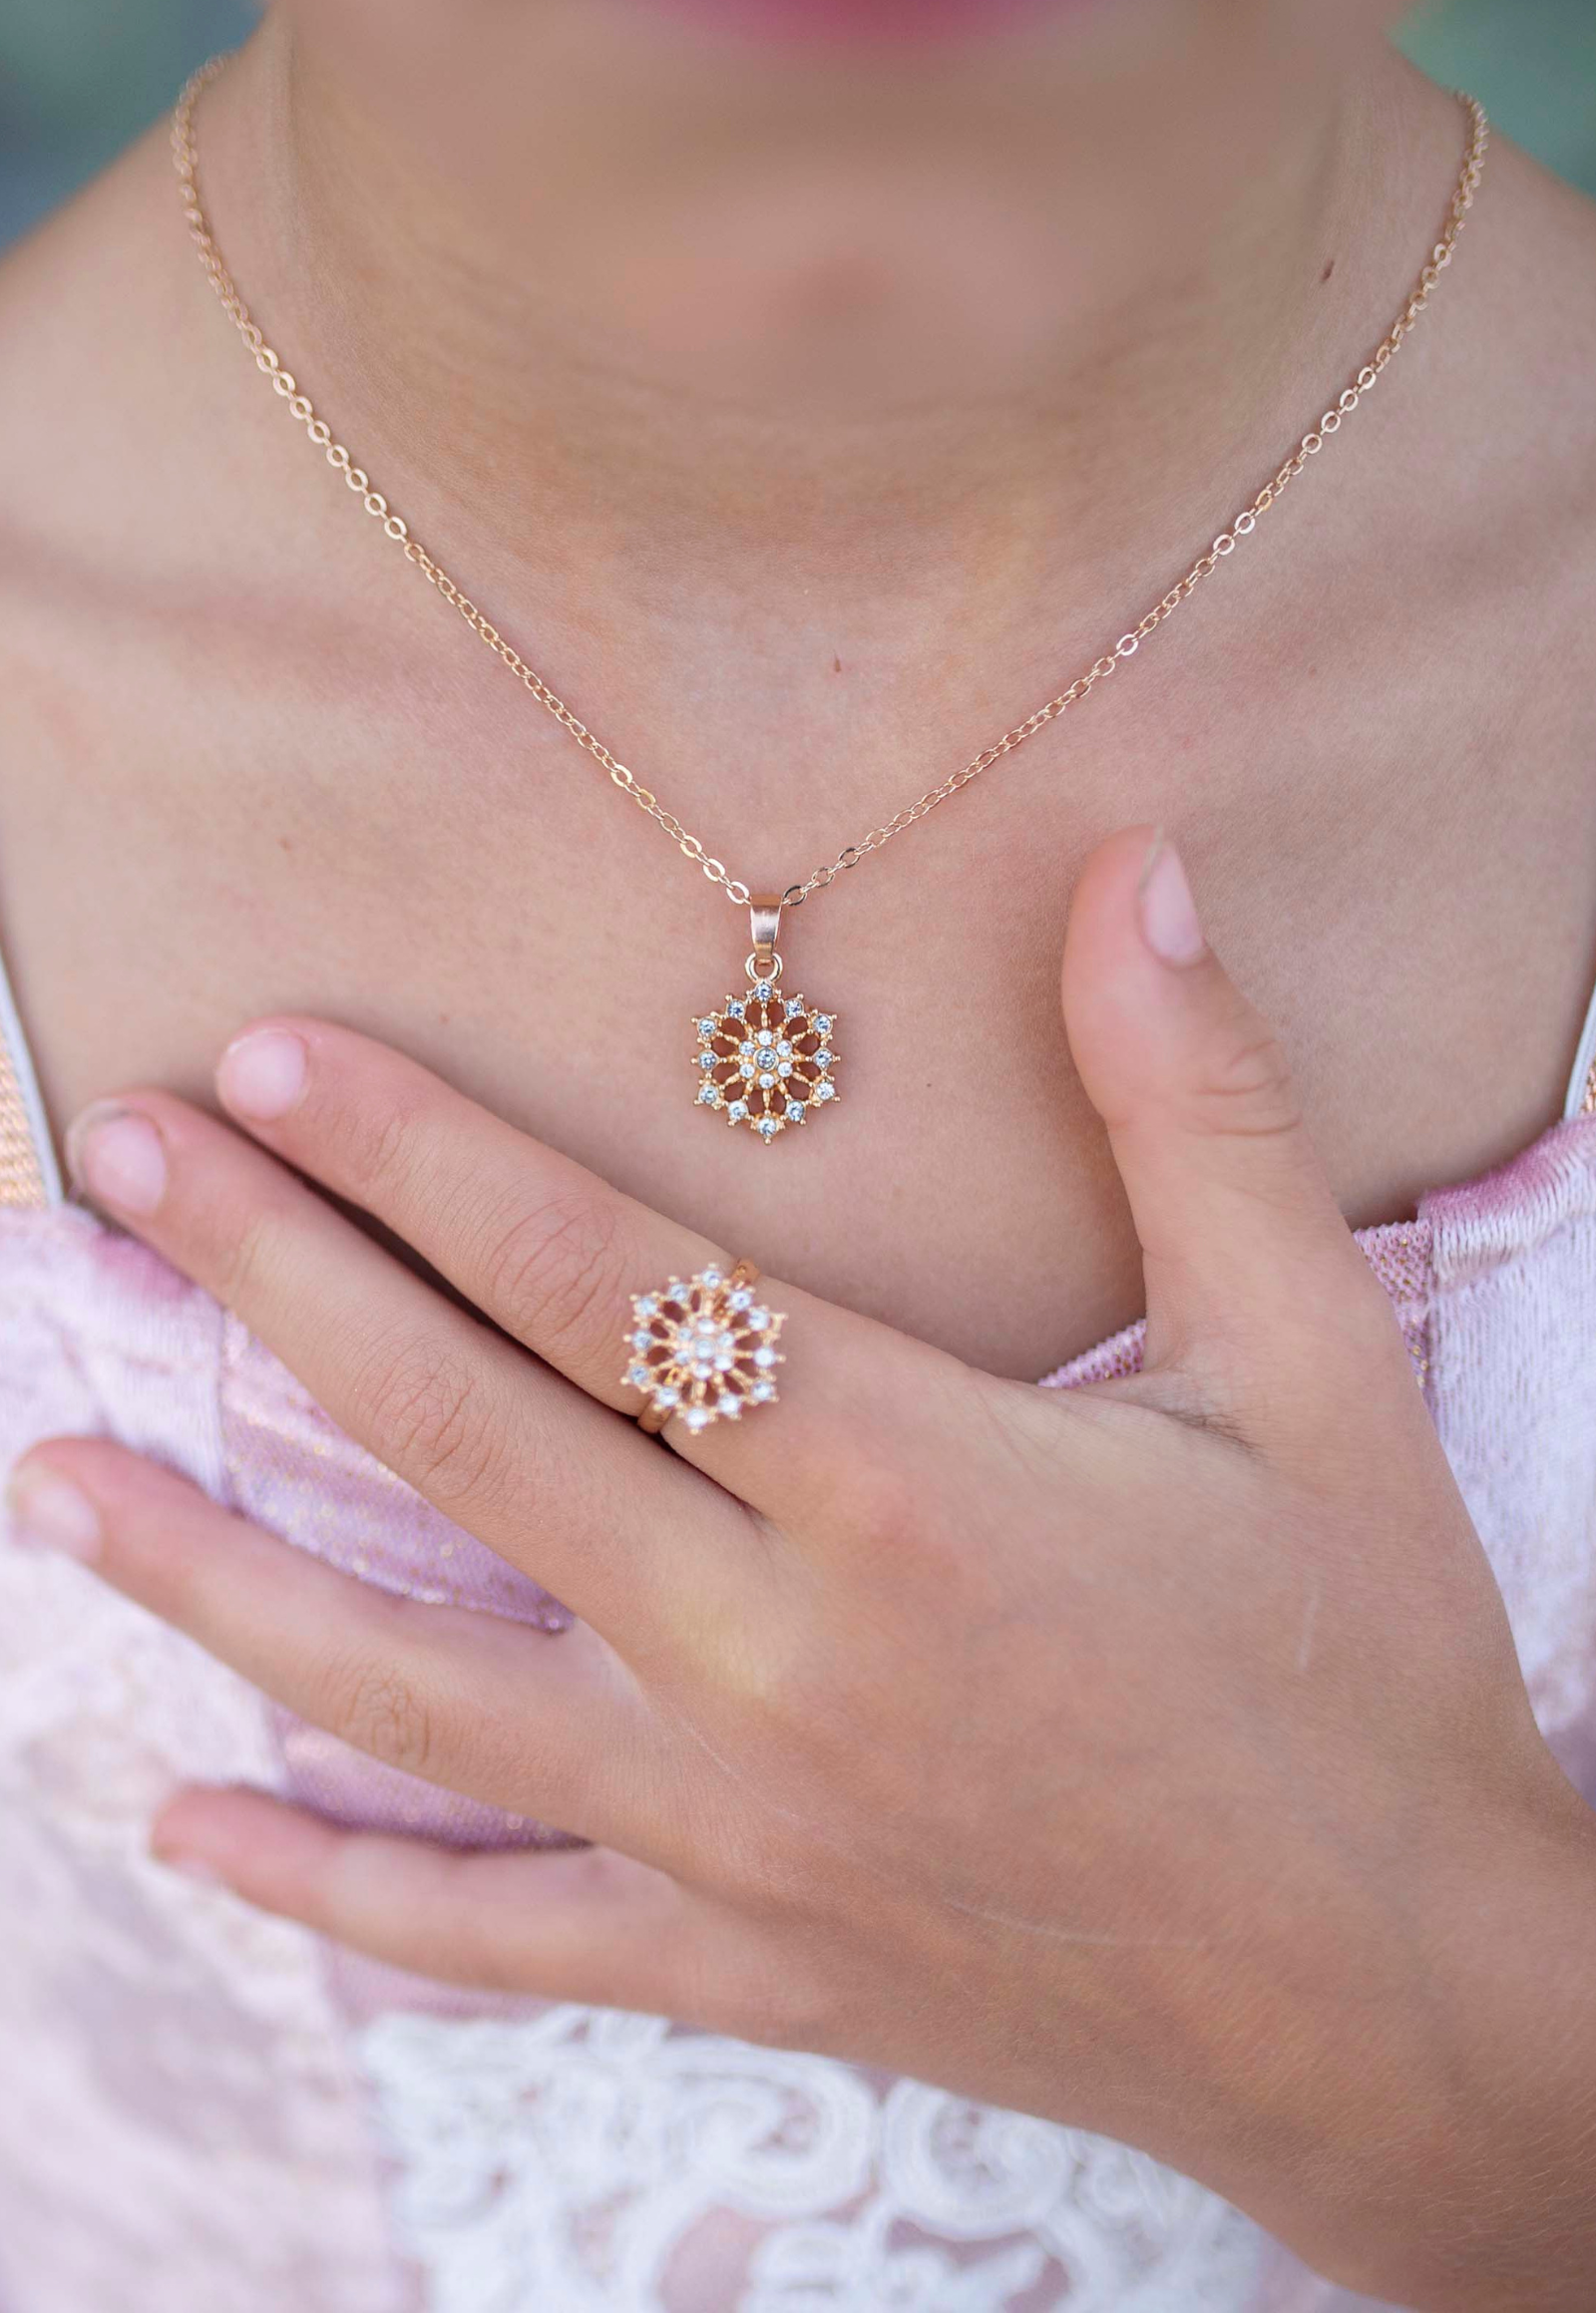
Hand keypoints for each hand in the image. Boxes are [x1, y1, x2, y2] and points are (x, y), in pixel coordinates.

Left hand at [11, 828, 1595, 2307]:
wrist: (1395, 1989)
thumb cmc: (1359, 1661)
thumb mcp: (1311, 1365)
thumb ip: (1198, 1109)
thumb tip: (1136, 866)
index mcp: (908, 1480)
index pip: (605, 1279)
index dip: (422, 1156)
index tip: (274, 1058)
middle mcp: (782, 1655)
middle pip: (463, 1441)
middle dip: (275, 1282)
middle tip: (122, 1163)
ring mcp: (736, 1831)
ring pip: (413, 1693)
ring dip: (217, 1578)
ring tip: (57, 1476)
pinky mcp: (739, 1964)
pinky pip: (492, 1934)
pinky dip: (333, 1890)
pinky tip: (191, 1829)